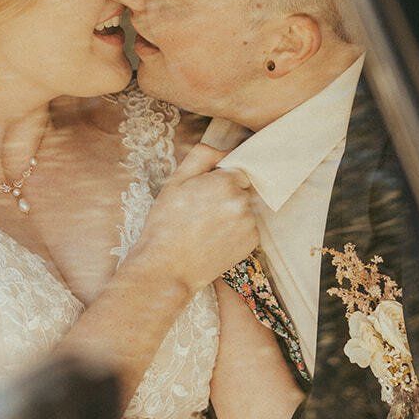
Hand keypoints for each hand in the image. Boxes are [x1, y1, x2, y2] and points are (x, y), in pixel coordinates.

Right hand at [136, 143, 257, 293]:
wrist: (167, 267)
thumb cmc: (166, 223)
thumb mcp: (176, 181)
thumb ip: (202, 156)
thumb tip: (224, 150)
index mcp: (225, 181)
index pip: (237, 171)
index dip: (220, 181)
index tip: (205, 194)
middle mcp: (242, 201)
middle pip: (243, 190)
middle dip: (227, 197)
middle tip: (202, 213)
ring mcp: (249, 223)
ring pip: (245, 209)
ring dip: (232, 214)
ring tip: (206, 228)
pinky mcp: (252, 242)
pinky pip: (248, 228)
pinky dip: (236, 231)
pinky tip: (215, 239)